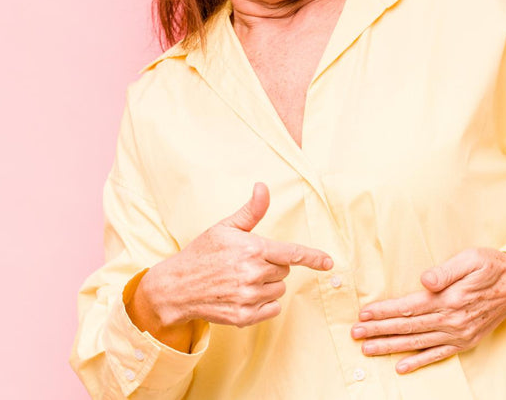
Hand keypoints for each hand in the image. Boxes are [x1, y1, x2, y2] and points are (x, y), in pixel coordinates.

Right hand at [131, 182, 332, 340]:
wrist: (176, 287)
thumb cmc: (202, 254)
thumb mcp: (225, 228)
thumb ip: (251, 211)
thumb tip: (263, 186)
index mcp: (252, 249)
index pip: (291, 253)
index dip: (313, 257)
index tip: (328, 262)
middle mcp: (252, 274)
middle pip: (284, 271)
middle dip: (273, 266)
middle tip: (248, 263)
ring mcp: (248, 298)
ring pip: (279, 290)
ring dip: (268, 285)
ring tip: (243, 279)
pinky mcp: (244, 317)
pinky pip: (272, 309)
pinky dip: (264, 303)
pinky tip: (244, 295)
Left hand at [350, 248, 505, 373]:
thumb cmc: (494, 265)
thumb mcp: (472, 258)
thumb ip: (446, 270)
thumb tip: (424, 280)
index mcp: (451, 298)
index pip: (410, 306)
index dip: (385, 311)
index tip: (364, 314)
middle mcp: (453, 320)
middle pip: (408, 327)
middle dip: (379, 331)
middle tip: (355, 334)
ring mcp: (460, 334)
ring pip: (418, 343)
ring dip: (391, 347)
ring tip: (368, 350)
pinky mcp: (466, 341)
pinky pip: (438, 355)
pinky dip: (418, 362)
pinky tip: (401, 366)